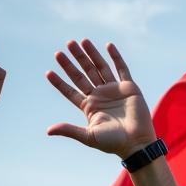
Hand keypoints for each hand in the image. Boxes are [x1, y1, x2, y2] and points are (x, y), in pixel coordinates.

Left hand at [46, 40, 154, 157]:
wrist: (137, 143)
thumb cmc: (114, 143)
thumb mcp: (89, 136)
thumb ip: (70, 130)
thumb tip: (48, 131)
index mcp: (90, 106)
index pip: (71, 90)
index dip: (60, 82)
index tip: (48, 72)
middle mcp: (100, 96)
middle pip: (84, 74)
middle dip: (75, 60)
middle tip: (67, 45)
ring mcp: (114, 91)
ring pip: (100, 68)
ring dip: (91, 54)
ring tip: (81, 41)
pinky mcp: (129, 88)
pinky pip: (122, 69)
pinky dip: (116, 57)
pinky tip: (108, 45)